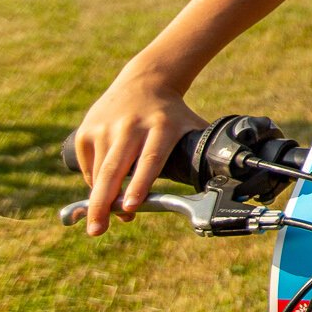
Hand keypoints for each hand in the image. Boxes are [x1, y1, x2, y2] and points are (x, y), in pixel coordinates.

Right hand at [71, 74, 206, 235]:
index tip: (131, 207)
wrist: (144, 80)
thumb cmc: (171, 115)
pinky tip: (104, 187)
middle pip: (115, 170)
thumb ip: (203, 153)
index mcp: (162, 126)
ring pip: (99, 174)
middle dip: (104, 204)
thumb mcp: (191, 126)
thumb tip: (225, 186)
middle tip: (98, 231)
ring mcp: (105, 127)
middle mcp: (131, 126)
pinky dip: (95, 183)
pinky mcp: (86, 130)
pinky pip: (88, 167)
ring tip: (106, 218)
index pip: (150, 159)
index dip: (140, 184)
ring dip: (101, 200)